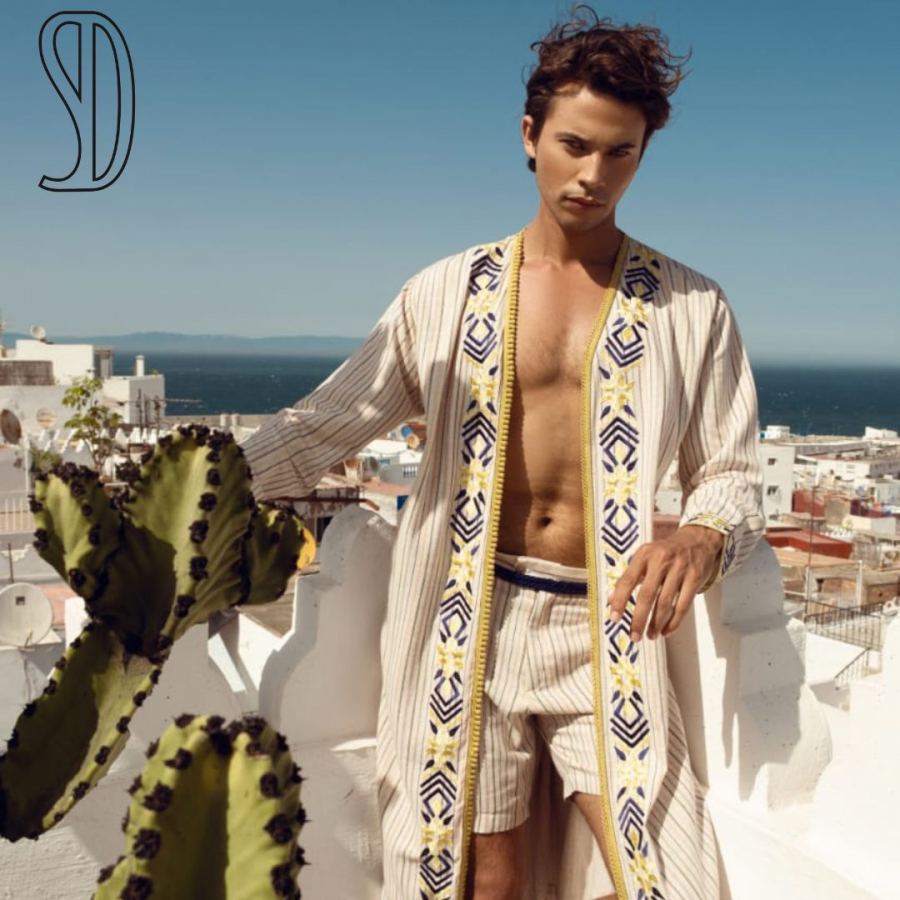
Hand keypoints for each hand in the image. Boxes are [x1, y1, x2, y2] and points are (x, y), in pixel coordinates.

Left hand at [606, 525, 724, 641]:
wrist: (698, 539)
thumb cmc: (666, 551)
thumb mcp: (646, 555)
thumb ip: (630, 576)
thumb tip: (612, 599)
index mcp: (644, 554)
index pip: (628, 580)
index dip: (619, 600)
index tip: (614, 618)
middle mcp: (661, 560)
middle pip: (647, 595)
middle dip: (639, 619)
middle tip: (634, 636)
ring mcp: (680, 569)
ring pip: (665, 603)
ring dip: (656, 624)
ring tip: (650, 635)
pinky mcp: (695, 578)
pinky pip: (683, 606)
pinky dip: (674, 622)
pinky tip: (666, 630)